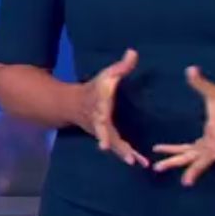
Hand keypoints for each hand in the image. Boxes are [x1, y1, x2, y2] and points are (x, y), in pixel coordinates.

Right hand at [76, 48, 147, 166]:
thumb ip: (120, 67)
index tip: (102, 122)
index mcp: (98, 106)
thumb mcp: (106, 75)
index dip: (102, 120)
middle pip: (104, 133)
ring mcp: (102, 132)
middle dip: (109, 141)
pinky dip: (129, 156)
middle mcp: (98, 122)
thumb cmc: (93, 89)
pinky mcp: (108, 138)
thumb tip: (133, 52)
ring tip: (136, 162)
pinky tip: (142, 163)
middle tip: (114, 152)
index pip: (100, 113)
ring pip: (113, 145)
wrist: (73, 105)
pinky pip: (119, 148)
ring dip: (124, 154)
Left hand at [153, 66, 214, 185]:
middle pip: (201, 157)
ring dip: (176, 162)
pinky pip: (190, 154)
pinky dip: (176, 154)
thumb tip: (190, 68)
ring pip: (193, 159)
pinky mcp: (206, 148)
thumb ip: (201, 83)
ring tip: (157, 168)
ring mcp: (210, 148)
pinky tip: (161, 154)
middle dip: (188, 166)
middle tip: (169, 170)